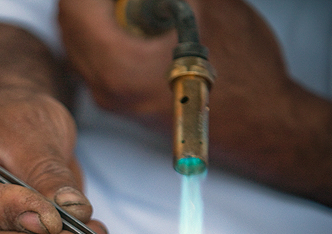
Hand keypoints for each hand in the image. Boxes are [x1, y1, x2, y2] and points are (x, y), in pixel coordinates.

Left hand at [58, 0, 290, 131]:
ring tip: (126, 2)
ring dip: (94, 13)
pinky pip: (91, 58)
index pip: (74, 9)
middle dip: (89, 2)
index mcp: (117, 66)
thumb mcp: (204, 6)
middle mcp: (104, 88)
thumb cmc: (243, 68)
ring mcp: (109, 99)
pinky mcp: (118, 101)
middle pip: (69, 25)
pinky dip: (100, 31)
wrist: (262, 123)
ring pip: (77, 43)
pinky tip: (128, 16)